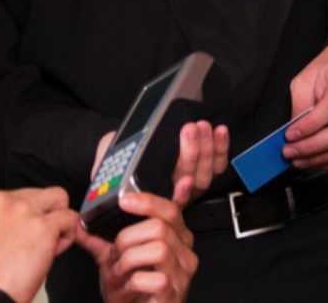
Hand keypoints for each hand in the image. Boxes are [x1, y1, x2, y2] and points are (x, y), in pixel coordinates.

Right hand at [0, 187, 79, 302]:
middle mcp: (4, 201)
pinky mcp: (42, 226)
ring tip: (49, 243)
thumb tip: (22, 222)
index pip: (21, 195)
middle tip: (41, 238)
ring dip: (60, 220)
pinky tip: (54, 250)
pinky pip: (70, 218)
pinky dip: (69, 235)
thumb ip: (0, 220)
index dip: (29, 216)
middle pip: (41, 192)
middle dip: (47, 213)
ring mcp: (24, 211)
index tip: (26, 233)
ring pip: (59, 198)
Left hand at [77, 178, 199, 302]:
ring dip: (130, 260)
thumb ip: (101, 238)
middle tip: (116, 254)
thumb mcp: (115, 258)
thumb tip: (79, 222)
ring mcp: (182, 274)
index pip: (170, 210)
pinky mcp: (175, 293)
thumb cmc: (129, 289)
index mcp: (175, 237)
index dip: (148, 202)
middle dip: (128, 238)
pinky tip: (129, 287)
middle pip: (160, 227)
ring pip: (160, 249)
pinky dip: (135, 282)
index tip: (125, 200)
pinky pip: (157, 279)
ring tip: (120, 272)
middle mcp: (184, 253)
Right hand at [92, 121, 229, 204]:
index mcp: (153, 195)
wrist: (123, 153)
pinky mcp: (203, 169)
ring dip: (207, 147)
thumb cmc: (114, 158)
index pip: (170, 201)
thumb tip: (108, 170)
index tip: (183, 182)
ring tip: (201, 126)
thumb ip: (109, 165)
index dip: (181, 194)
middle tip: (188, 130)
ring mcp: (190, 183)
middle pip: (190, 179)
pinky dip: (221, 147)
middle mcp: (173, 192)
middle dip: (192, 153)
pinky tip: (219, 132)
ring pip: (205, 172)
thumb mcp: (107, 159)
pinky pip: (217, 164)